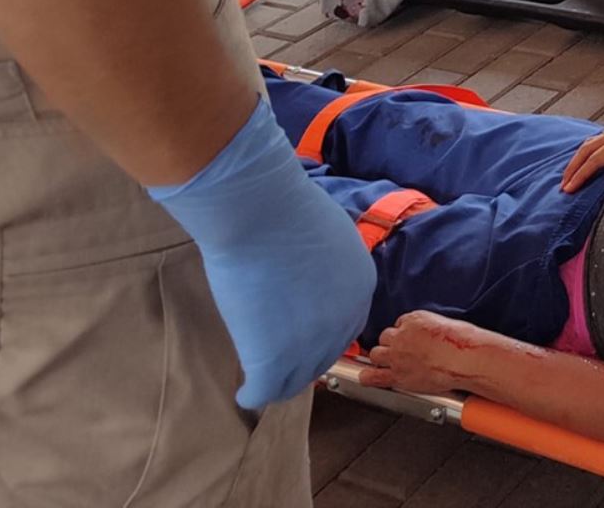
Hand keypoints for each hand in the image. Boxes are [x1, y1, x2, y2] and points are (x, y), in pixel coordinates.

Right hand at [146, 97, 375, 409]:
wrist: (260, 212)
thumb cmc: (285, 210)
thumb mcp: (328, 236)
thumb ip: (328, 263)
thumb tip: (311, 271)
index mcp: (361, 287)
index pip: (346, 326)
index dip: (321, 334)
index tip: (298, 336)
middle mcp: (345, 320)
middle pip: (325, 356)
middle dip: (302, 361)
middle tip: (277, 361)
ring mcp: (311, 344)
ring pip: (297, 379)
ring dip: (280, 381)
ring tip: (260, 381)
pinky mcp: (274, 359)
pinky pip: (265, 390)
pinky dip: (252, 394)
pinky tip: (242, 391)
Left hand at [359, 311, 485, 394]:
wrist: (466, 359)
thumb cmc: (464, 342)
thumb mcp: (447, 323)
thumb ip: (431, 328)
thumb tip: (429, 335)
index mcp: (415, 319)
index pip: (400, 323)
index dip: (404, 333)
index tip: (409, 338)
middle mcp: (402, 336)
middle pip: (385, 337)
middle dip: (391, 344)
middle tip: (400, 351)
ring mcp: (397, 356)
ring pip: (376, 354)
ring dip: (381, 357)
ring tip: (387, 362)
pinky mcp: (398, 375)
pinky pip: (374, 376)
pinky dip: (368, 376)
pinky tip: (366, 377)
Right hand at [562, 110, 603, 190]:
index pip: (594, 160)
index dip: (580, 175)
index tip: (569, 189)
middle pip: (586, 150)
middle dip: (572, 168)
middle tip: (563, 185)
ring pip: (590, 144)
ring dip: (577, 159)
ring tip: (569, 174)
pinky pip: (597, 140)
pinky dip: (587, 151)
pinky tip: (586, 157)